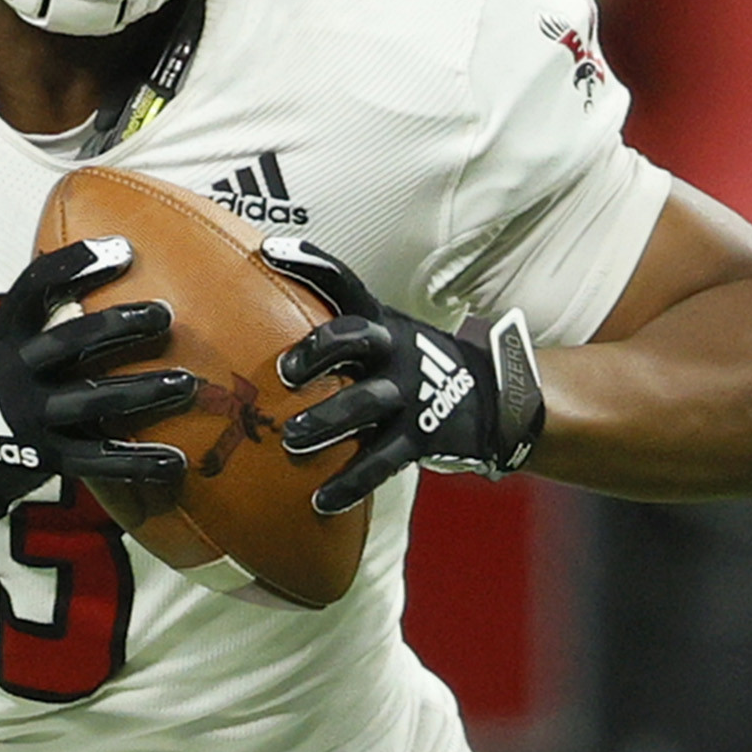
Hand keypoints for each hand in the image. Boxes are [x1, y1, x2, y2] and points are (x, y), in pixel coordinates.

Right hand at [0, 237, 196, 533]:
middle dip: (120, 325)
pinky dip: (137, 463)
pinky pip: (97, 460)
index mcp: (2, 333)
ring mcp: (29, 417)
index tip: (122, 249)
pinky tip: (176, 461)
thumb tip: (93, 284)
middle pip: (72, 340)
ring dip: (143, 391)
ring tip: (186, 383)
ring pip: (93, 400)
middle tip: (165, 313)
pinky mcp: (43, 459)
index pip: (36, 286)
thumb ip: (32, 321)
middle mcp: (15, 370)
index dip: (77, 264)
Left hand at [269, 238, 546, 516]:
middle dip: (319, 351)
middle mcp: (394, 348)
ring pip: (365, 403)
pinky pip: (381, 461)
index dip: (309, 262)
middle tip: (285, 372)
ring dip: (326, 421)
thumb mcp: (383, 333)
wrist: (489, 400)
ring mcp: (410, 392)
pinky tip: (321, 500)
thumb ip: (335, 325)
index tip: (270, 251)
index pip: (344, 282)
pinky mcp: (421, 436)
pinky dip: (351, 483)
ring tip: (292, 441)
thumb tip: (261, 304)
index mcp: (380, 319)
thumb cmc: (408, 363)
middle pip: (357, 336)